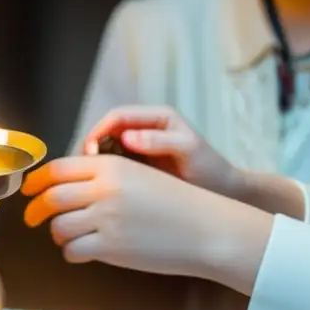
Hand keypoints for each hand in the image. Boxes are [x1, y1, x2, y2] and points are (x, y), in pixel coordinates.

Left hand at [21, 154, 215, 276]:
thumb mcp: (139, 176)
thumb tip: (66, 188)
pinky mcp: (111, 247)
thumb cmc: (177, 205)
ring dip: (57, 234)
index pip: (59, 169)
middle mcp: (105, 189)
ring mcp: (107, 218)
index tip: (29, 190)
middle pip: (52, 197)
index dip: (37, 181)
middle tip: (31, 219)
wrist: (206, 228)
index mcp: (111, 166)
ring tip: (66, 237)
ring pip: (59, 226)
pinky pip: (73, 251)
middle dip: (35, 211)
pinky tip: (81, 252)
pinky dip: (71, 253)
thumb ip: (104, 178)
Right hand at [81, 106, 242, 197]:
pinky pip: (115, 169)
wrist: (223, 193)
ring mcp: (140, 150)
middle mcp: (145, 130)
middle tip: (86, 170)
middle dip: (93, 148)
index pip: (117, 116)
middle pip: (107, 132)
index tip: (91, 150)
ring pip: (107, 151)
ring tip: (91, 182)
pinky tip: (102, 190)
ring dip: (96, 164)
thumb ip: (160, 141)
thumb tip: (127, 138)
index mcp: (156, 118)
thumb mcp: (188, 151)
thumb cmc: (210, 168)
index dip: (99, 130)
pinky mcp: (138, 169)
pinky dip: (105, 176)